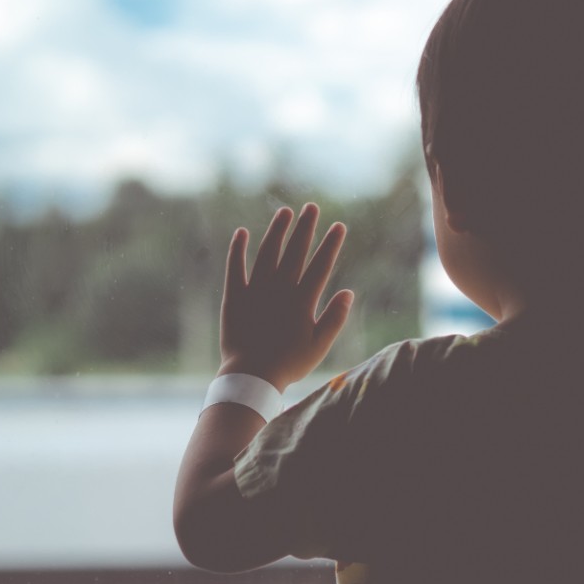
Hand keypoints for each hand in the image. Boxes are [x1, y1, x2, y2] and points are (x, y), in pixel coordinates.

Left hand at [220, 203, 353, 390]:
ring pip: (267, 253)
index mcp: (302, 301)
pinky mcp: (234, 297)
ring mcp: (255, 291)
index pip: (320, 265)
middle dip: (305, 228)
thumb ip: (335, 318)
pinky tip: (242, 232)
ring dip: (277, 231)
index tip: (339, 226)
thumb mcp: (320, 346)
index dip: (331, 244)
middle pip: (295, 252)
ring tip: (285, 212)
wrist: (251, 376)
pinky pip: (235, 268)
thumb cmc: (289, 364)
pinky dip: (238, 249)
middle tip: (312, 207)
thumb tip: (349, 292)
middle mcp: (280, 290)